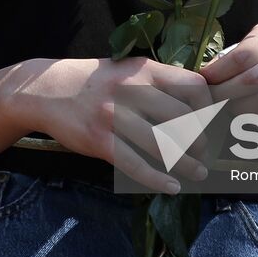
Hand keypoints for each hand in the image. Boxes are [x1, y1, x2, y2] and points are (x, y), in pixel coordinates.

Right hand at [16, 57, 213, 191]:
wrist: (46, 89)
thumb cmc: (95, 82)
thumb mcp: (127, 70)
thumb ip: (156, 82)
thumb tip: (196, 104)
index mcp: (144, 69)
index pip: (192, 85)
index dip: (207, 108)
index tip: (211, 124)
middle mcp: (131, 90)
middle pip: (182, 117)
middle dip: (200, 140)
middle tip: (205, 153)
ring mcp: (114, 115)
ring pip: (162, 144)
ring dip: (186, 164)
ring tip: (198, 173)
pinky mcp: (99, 139)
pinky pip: (135, 164)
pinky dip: (157, 179)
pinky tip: (171, 186)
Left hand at [200, 19, 257, 117]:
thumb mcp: (247, 49)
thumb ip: (227, 60)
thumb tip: (202, 79)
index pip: (243, 55)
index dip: (219, 72)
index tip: (204, 82)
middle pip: (253, 79)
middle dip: (225, 93)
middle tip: (210, 101)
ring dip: (239, 110)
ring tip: (227, 110)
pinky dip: (257, 123)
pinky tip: (246, 119)